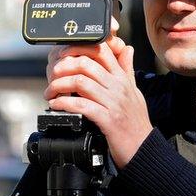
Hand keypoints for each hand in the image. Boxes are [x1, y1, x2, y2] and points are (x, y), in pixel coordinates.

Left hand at [44, 37, 152, 167]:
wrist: (144, 147)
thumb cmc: (137, 121)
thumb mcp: (134, 90)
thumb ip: (127, 69)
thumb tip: (127, 49)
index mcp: (122, 78)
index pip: (102, 50)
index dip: (78, 48)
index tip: (64, 56)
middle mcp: (118, 87)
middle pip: (86, 64)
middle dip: (63, 67)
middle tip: (52, 75)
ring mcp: (113, 103)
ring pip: (81, 82)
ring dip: (59, 85)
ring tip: (51, 92)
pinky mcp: (108, 119)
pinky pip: (82, 105)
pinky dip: (64, 103)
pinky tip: (57, 105)